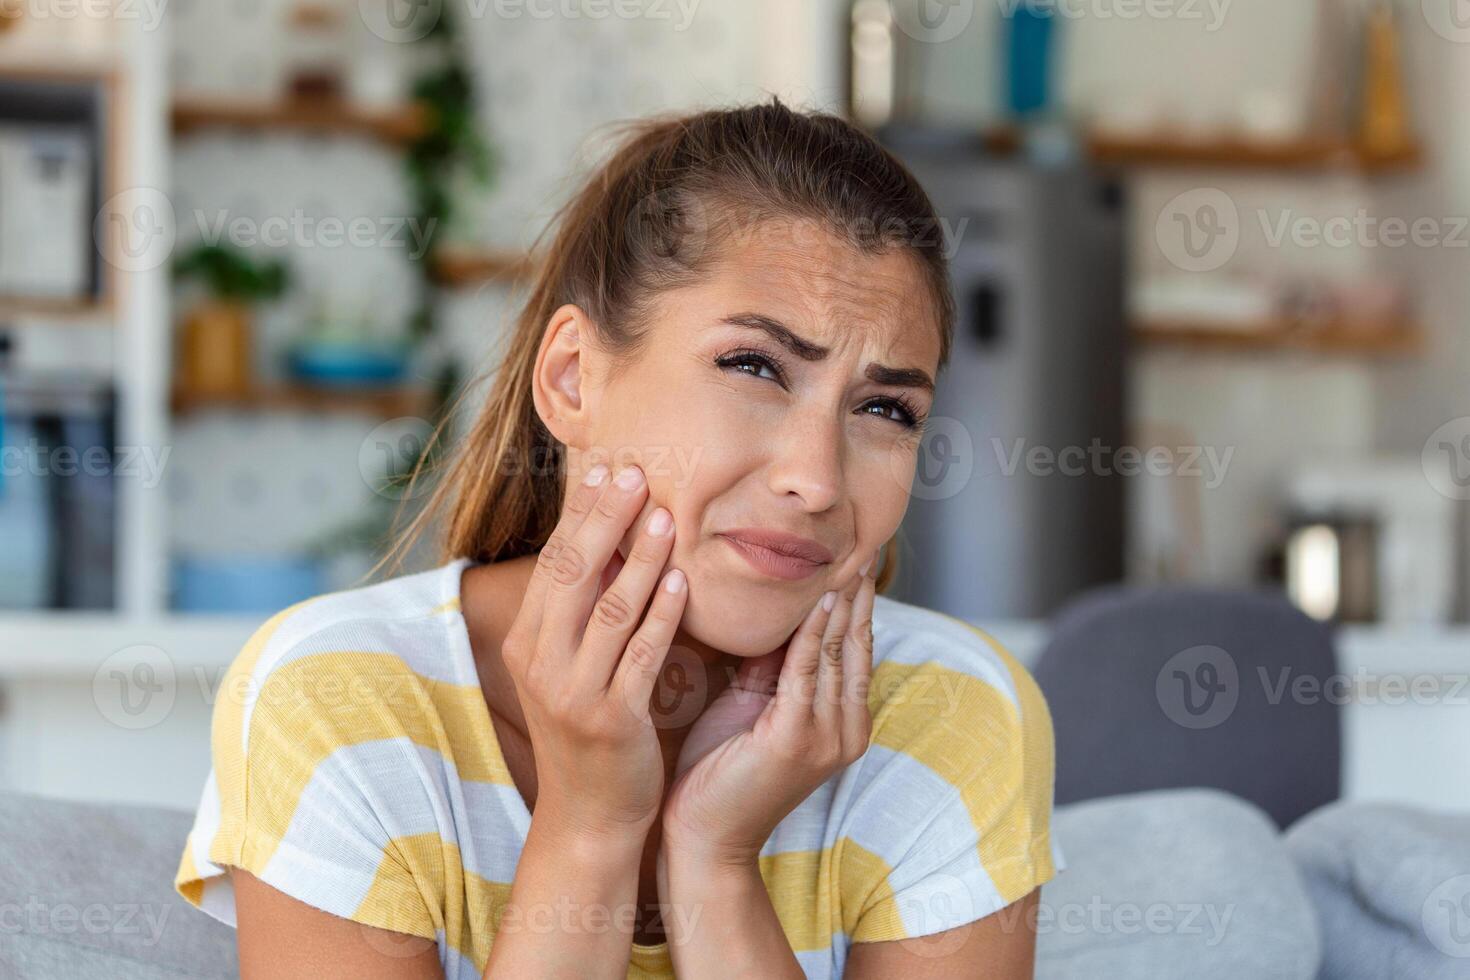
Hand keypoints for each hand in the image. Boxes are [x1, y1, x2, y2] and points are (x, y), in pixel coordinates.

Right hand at [500, 463, 687, 842]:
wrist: (590, 815)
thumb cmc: (589, 730)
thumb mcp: (569, 667)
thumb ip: (582, 612)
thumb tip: (608, 539)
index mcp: (528, 643)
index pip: (554, 562)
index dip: (581, 513)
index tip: (609, 468)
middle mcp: (542, 663)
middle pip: (574, 575)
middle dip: (606, 520)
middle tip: (637, 474)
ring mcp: (574, 693)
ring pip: (609, 610)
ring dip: (640, 558)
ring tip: (668, 516)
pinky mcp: (612, 720)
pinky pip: (641, 656)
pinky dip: (661, 616)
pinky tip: (681, 582)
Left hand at [659, 553, 878, 866]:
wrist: (703, 840)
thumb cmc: (719, 771)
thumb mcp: (754, 705)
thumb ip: (774, 664)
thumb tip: (776, 609)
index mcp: (841, 720)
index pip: (854, 645)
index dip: (854, 598)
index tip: (850, 550)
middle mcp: (846, 727)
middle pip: (854, 641)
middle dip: (855, 589)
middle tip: (857, 536)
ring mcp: (827, 735)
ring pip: (836, 650)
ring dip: (837, 599)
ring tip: (840, 552)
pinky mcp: (798, 739)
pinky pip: (806, 670)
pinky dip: (809, 631)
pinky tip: (814, 597)